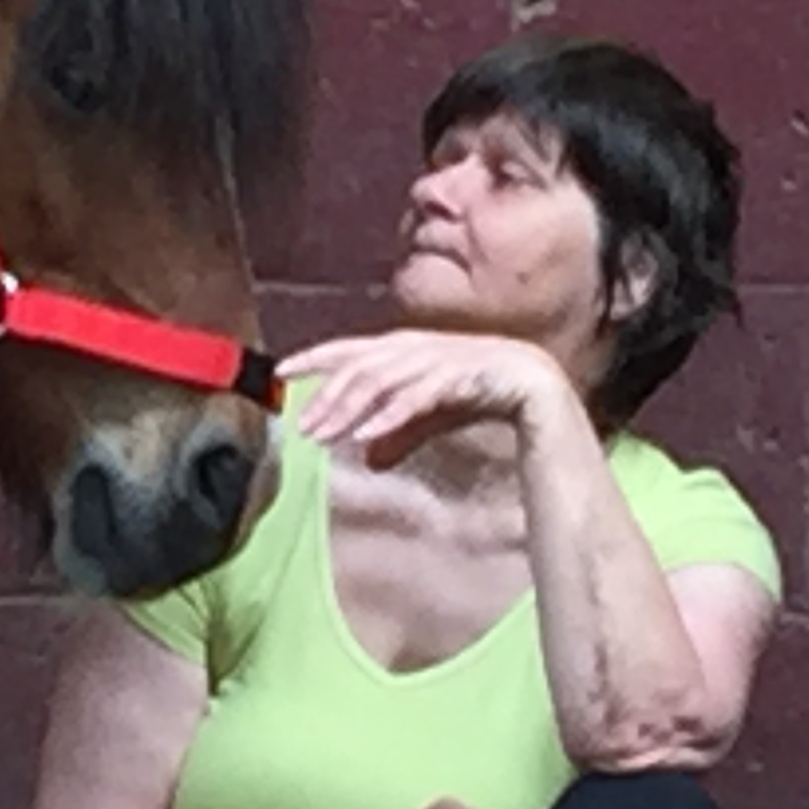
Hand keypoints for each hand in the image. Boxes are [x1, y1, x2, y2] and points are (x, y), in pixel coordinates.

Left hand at [277, 330, 568, 466]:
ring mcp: (434, 359)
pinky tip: (367, 437)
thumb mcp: (427, 416)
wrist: (531, 381)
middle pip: (356, 369)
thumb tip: (367, 460)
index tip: (277, 373)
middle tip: (301, 428)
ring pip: (379, 381)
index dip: (312, 357)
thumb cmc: (476, 391)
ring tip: (323, 435)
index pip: (346, 349)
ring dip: (347, 409)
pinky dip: (389, 416)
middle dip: (326, 398)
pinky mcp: (457, 377)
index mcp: (401, 348)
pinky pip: (416, 398)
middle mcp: (412, 348)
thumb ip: (398, 434)